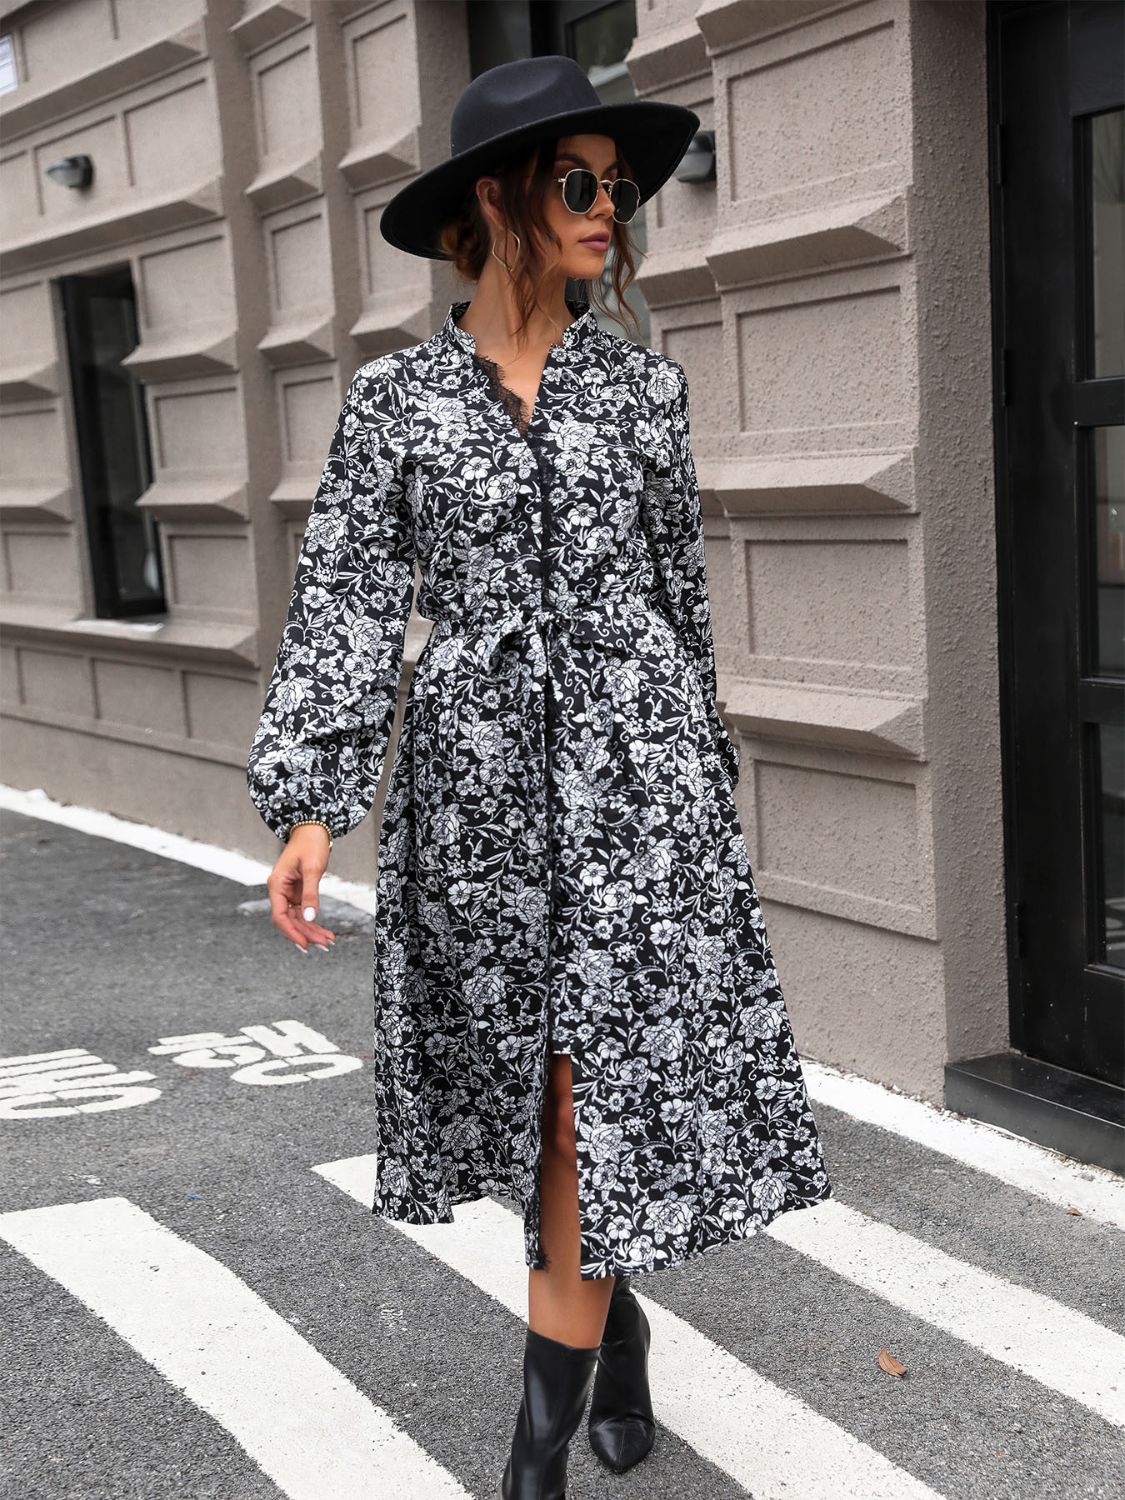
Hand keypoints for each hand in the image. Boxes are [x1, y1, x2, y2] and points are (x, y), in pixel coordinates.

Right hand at [267, 825, 335, 951]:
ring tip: (328, 942)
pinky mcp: (298, 893)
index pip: (279, 915)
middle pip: (290, 920)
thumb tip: (310, 918)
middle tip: (324, 945)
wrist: (313, 830)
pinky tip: (324, 932)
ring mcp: (288, 893)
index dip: (291, 932)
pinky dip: (313, 922)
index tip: (304, 944)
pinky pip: (303, 912)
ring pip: (297, 919)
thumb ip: (311, 894)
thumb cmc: (310, 845)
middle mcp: (279, 891)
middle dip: (306, 933)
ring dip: (311, 930)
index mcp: (276, 885)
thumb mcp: (312, 869)